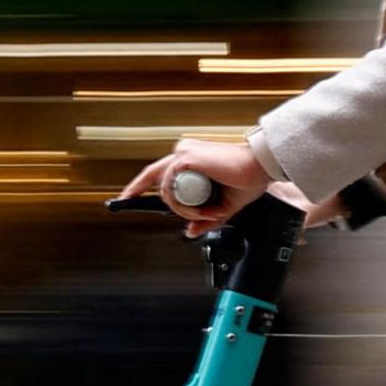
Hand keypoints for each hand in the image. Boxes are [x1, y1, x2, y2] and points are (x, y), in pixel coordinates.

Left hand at [119, 137, 303, 231]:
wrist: (261, 168)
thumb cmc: (248, 178)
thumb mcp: (222, 206)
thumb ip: (205, 218)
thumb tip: (191, 231)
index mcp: (189, 160)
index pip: (155, 173)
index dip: (137, 187)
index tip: (123, 199)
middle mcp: (182, 154)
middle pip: (157, 183)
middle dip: (176, 206)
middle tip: (203, 214)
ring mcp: (182, 155)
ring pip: (166, 191)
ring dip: (186, 208)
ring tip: (210, 211)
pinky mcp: (185, 158)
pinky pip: (172, 189)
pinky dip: (186, 204)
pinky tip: (204, 207)